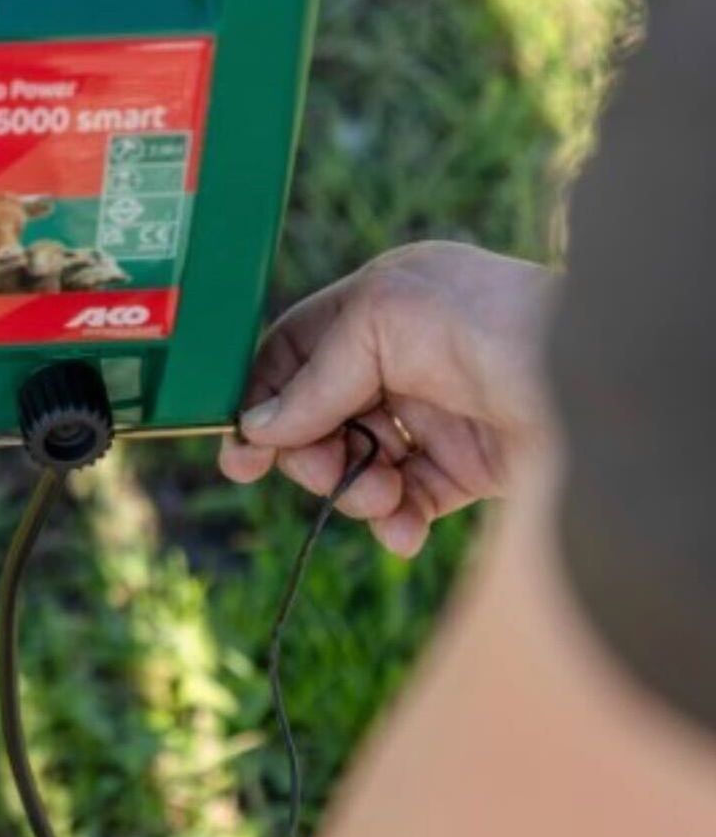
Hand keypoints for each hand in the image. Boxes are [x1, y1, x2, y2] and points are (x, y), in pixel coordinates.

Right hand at [219, 242, 554, 556]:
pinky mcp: (466, 468)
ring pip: (357, 463)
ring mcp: (434, 414)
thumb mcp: (384, 323)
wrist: (596, 386)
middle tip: (325, 475)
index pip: (295, 352)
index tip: (241, 455)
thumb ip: (315, 377)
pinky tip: (405, 531)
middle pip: (317, 417)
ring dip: (355, 490)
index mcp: (380, 305)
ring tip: (383, 501)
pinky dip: (395, 520)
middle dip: (312, 453)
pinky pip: (406, 501)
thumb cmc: (495, 324)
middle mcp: (404, 357)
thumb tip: (257, 429)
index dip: (262, 399)